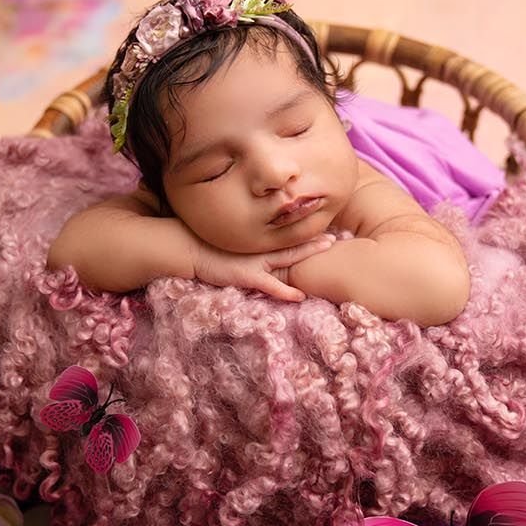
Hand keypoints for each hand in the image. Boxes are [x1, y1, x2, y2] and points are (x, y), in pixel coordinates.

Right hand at [191, 232, 336, 300]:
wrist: (189, 249)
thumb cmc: (207, 246)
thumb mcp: (232, 243)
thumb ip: (247, 244)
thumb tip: (256, 245)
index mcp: (258, 242)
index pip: (286, 236)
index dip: (304, 234)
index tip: (322, 229)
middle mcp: (261, 249)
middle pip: (293, 244)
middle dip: (315, 241)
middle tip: (336, 237)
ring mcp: (256, 262)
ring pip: (288, 259)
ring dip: (308, 256)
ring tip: (328, 251)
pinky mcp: (247, 276)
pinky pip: (270, 286)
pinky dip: (285, 291)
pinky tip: (299, 296)